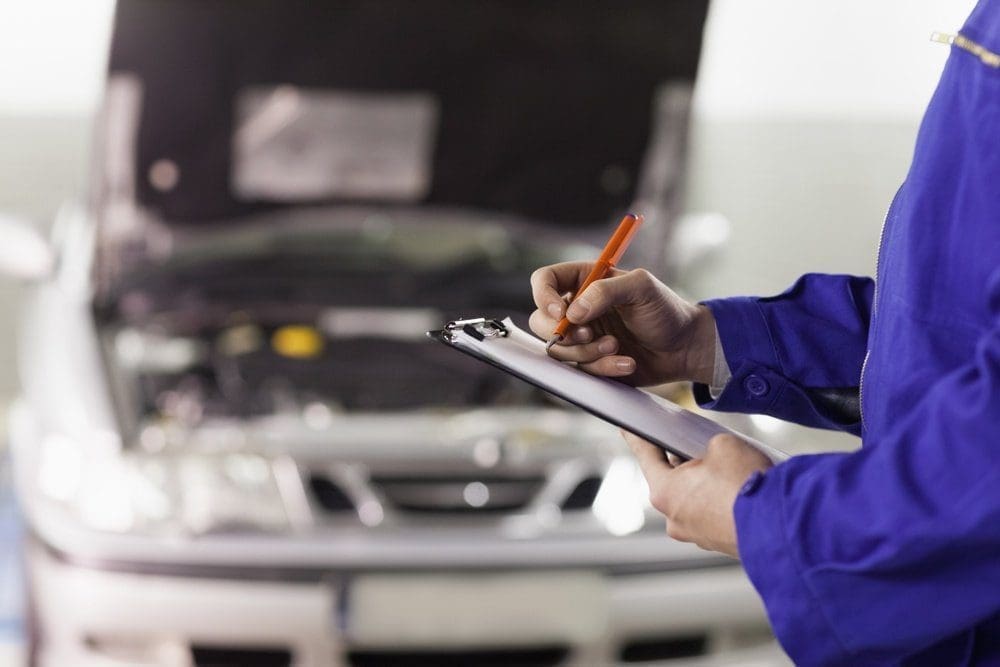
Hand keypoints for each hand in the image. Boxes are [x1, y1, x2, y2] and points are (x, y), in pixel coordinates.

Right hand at [529, 262, 716, 385]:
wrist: (685, 348)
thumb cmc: (666, 310)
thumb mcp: (642, 288)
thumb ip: (605, 291)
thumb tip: (572, 313)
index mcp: (585, 281)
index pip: (544, 281)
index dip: (544, 296)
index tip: (561, 314)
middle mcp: (578, 308)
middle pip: (541, 321)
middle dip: (564, 334)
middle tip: (588, 335)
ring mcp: (582, 337)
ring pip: (559, 351)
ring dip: (586, 353)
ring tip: (616, 347)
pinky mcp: (590, 362)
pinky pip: (580, 371)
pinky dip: (603, 369)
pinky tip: (627, 362)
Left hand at [623, 431, 772, 557]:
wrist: (780, 526)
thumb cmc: (746, 485)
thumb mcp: (723, 444)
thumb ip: (707, 446)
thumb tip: (712, 456)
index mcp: (664, 491)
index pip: (646, 455)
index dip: (637, 437)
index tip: (626, 429)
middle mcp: (674, 518)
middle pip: (671, 479)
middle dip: (683, 461)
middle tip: (695, 444)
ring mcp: (695, 534)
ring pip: (693, 498)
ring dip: (705, 483)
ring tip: (727, 467)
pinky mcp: (717, 542)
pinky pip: (712, 513)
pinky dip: (720, 500)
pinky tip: (737, 487)